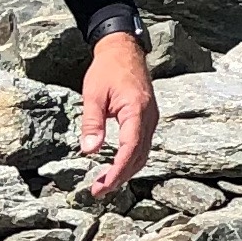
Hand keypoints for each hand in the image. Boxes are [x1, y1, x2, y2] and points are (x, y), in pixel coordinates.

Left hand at [79, 29, 157, 198]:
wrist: (123, 49)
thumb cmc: (107, 68)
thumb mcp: (93, 95)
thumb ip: (92, 123)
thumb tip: (89, 151)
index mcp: (136, 111)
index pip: (130, 150)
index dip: (117, 172)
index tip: (102, 187)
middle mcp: (149, 117)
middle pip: (139, 157)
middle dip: (120, 177)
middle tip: (98, 191)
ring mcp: (152, 118)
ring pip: (143, 153)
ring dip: (126, 171)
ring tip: (105, 183)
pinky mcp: (148, 118)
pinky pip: (143, 144)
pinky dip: (131, 159)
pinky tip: (117, 166)